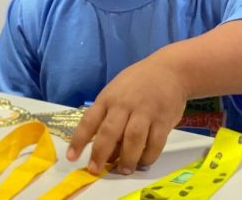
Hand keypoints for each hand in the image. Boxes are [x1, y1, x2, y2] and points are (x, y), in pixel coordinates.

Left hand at [66, 51, 188, 174]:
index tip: (71, 157)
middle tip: (95, 170)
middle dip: (100, 154)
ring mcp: (145, 112)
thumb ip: (108, 117)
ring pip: (133, 140)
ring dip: (126, 159)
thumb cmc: (137, 83)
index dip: (78, 140)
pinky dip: (148, 157)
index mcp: (108, 98)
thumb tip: (104, 150)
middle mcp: (125, 105)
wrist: (170, 70)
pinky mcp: (163, 120)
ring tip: (123, 170)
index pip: (89, 120)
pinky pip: (155, 143)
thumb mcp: (116, 92)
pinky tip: (143, 162)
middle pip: (110, 132)